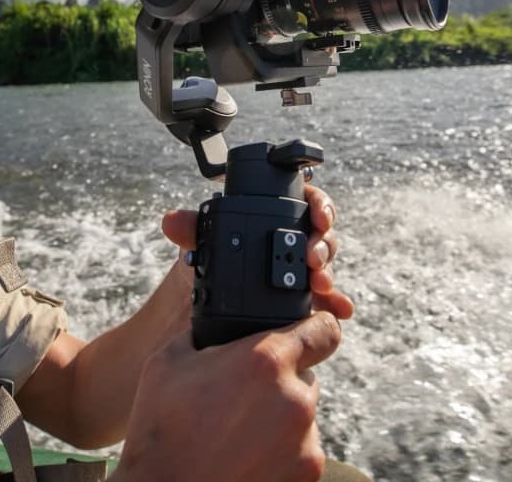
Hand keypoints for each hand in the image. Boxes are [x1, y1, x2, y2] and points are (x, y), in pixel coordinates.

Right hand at [113, 312, 340, 481]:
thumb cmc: (160, 428)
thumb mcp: (170, 361)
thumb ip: (205, 334)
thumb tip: (217, 322)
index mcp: (266, 361)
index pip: (324, 330)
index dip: (317, 327)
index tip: (309, 331)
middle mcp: (294, 398)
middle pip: (306, 376)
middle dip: (281, 380)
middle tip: (243, 396)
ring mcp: (304, 440)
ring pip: (303, 413)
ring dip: (280, 415)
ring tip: (238, 432)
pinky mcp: (307, 472)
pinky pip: (301, 448)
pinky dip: (281, 449)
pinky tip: (246, 455)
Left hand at [161, 184, 354, 320]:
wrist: (207, 301)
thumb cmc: (209, 261)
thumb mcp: (202, 245)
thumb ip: (192, 230)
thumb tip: (171, 222)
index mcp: (275, 217)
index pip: (307, 202)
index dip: (319, 205)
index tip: (319, 216)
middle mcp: (292, 240)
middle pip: (321, 234)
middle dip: (323, 244)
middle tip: (313, 257)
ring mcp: (299, 269)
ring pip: (323, 264)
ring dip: (327, 272)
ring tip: (319, 283)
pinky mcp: (303, 297)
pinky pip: (325, 298)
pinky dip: (335, 302)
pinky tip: (340, 309)